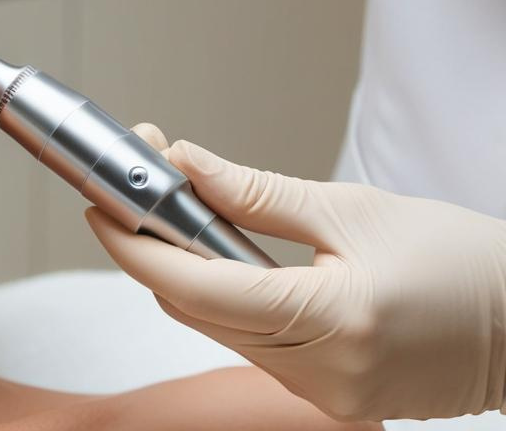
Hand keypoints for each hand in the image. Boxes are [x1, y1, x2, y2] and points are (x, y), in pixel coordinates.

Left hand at [86, 124, 505, 420]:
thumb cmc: (463, 263)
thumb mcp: (353, 211)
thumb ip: (256, 194)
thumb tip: (184, 164)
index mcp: (330, 320)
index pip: (193, 288)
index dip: (134, 247)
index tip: (101, 207)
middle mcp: (321, 373)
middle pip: (194, 311)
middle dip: (156, 252)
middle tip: (139, 195)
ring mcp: (326, 396)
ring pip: (219, 332)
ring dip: (191, 278)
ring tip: (186, 222)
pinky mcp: (333, 401)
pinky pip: (256, 349)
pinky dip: (231, 306)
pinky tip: (230, 266)